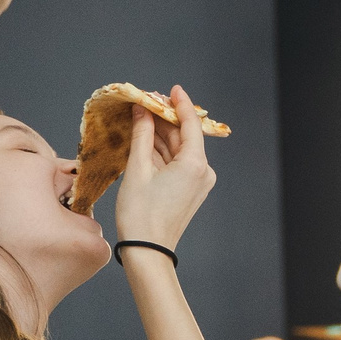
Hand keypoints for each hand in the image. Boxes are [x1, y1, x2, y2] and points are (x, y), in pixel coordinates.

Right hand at [110, 84, 215, 252]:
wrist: (147, 251)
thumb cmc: (140, 214)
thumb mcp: (137, 169)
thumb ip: (142, 135)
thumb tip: (142, 111)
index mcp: (195, 164)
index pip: (190, 124)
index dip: (180, 103)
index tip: (172, 88)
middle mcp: (203, 171)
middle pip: (184, 136)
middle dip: (164, 118)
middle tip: (145, 102)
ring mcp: (198, 182)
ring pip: (178, 149)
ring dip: (161, 134)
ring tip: (141, 117)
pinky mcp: (190, 190)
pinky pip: (177, 163)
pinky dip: (162, 151)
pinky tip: (146, 140)